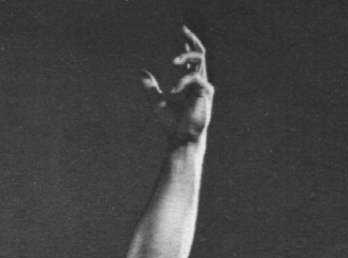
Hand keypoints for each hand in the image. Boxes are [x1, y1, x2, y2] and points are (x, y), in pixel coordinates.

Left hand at [141, 26, 213, 143]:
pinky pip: (194, 78)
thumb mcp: (156, 101)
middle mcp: (199, 82)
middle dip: (191, 39)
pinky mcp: (206, 92)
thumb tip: (141, 72)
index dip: (186, 44)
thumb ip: (151, 87)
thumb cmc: (171, 124)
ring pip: (200, 59)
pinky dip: (182, 82)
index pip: (190, 59)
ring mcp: (204, 85)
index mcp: (190, 83)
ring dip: (186, 55)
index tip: (179, 31)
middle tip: (181, 28)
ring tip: (173, 61)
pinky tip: (172, 91)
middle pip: (199, 52)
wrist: (180, 139)